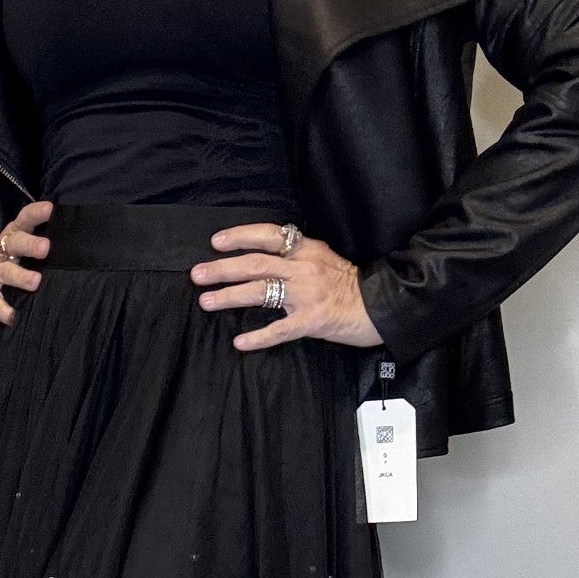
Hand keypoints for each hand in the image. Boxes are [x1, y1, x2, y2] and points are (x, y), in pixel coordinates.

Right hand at [0, 199, 53, 323]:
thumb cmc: (3, 265)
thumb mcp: (16, 250)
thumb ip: (36, 246)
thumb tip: (72, 244)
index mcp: (11, 238)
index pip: (23, 221)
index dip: (34, 214)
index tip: (50, 209)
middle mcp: (0, 252)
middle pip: (13, 243)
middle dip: (29, 244)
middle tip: (46, 248)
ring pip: (5, 272)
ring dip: (20, 276)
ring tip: (35, 282)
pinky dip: (3, 310)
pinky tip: (13, 317)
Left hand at [189, 222, 382, 351]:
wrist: (381, 306)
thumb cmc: (351, 285)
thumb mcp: (324, 259)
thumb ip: (296, 256)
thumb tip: (263, 256)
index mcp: (306, 249)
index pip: (268, 235)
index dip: (240, 236)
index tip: (216, 242)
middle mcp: (303, 268)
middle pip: (255, 263)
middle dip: (223, 268)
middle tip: (197, 274)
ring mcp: (307, 294)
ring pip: (261, 291)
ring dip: (230, 296)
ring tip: (206, 301)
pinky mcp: (312, 321)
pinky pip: (280, 329)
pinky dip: (259, 337)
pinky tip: (240, 342)